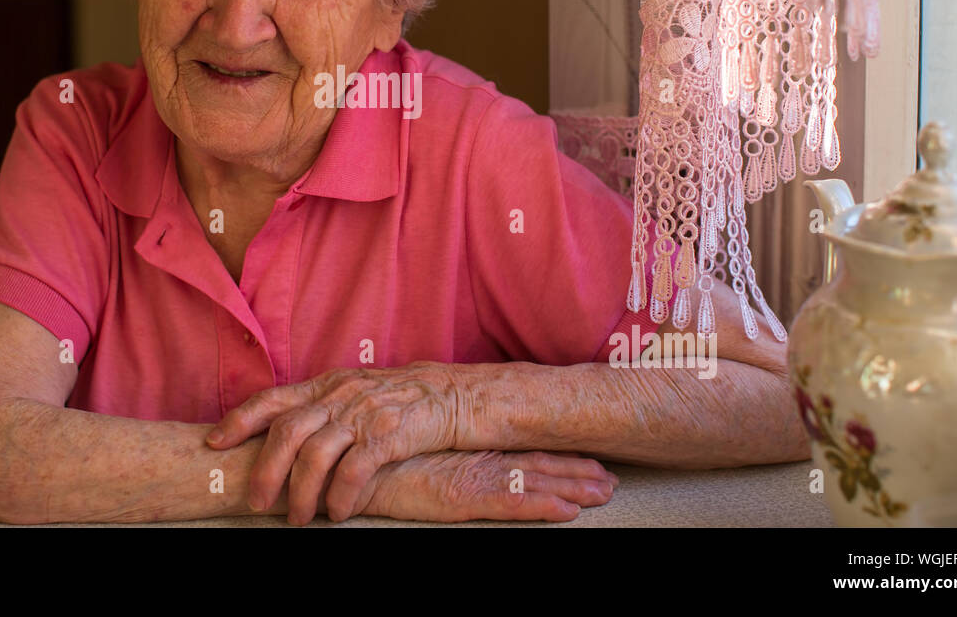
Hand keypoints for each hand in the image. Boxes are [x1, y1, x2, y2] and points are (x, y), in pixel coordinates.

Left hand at [206, 362, 467, 523]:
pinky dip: (340, 496)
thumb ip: (320, 407)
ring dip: (301, 494)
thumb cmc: (397, 400)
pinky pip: (354, 470)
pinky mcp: (388, 435)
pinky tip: (339, 514)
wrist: (451, 395)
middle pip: (286, 432)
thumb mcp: (352, 392)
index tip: (214, 442)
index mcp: (325, 386)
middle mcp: (338, 397)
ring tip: (299, 519)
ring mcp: (362, 415)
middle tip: (256, 503)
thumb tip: (280, 435)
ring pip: (315, 455)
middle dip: (265, 471)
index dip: (240, 419)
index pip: (273, 399)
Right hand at [355, 450, 617, 522]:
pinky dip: (541, 506)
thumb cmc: (373, 459)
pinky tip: (567, 511)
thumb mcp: (413, 451)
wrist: (344, 461)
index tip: (590, 457)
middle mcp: (475, 456)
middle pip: (537, 463)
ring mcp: (469, 475)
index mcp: (467, 446)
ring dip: (572, 487)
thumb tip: (454, 452)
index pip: (522, 450)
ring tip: (603, 492)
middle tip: (612, 479)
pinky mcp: (458, 496)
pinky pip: (508, 503)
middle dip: (577, 471)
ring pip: (533, 481)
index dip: (558, 454)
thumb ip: (438, 450)